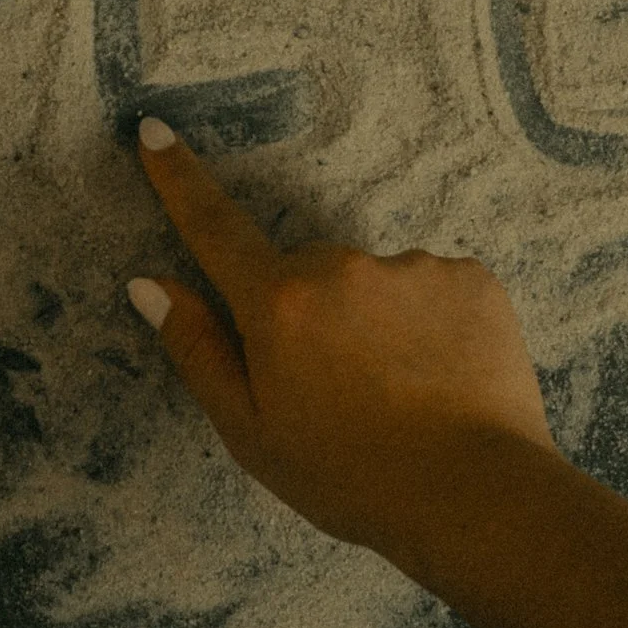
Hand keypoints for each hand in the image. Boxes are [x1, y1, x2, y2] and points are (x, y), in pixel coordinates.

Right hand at [126, 114, 556, 565]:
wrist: (478, 497)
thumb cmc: (352, 478)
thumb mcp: (251, 432)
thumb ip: (197, 350)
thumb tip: (149, 284)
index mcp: (277, 303)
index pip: (214, 226)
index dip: (179, 178)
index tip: (155, 130)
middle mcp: (341, 266)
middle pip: (305, 272)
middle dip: (308, 313)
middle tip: (335, 391)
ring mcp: (411, 267)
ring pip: (372, 283)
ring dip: (374, 323)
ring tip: (401, 397)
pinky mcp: (471, 279)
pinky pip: (432, 290)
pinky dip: (430, 327)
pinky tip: (442, 380)